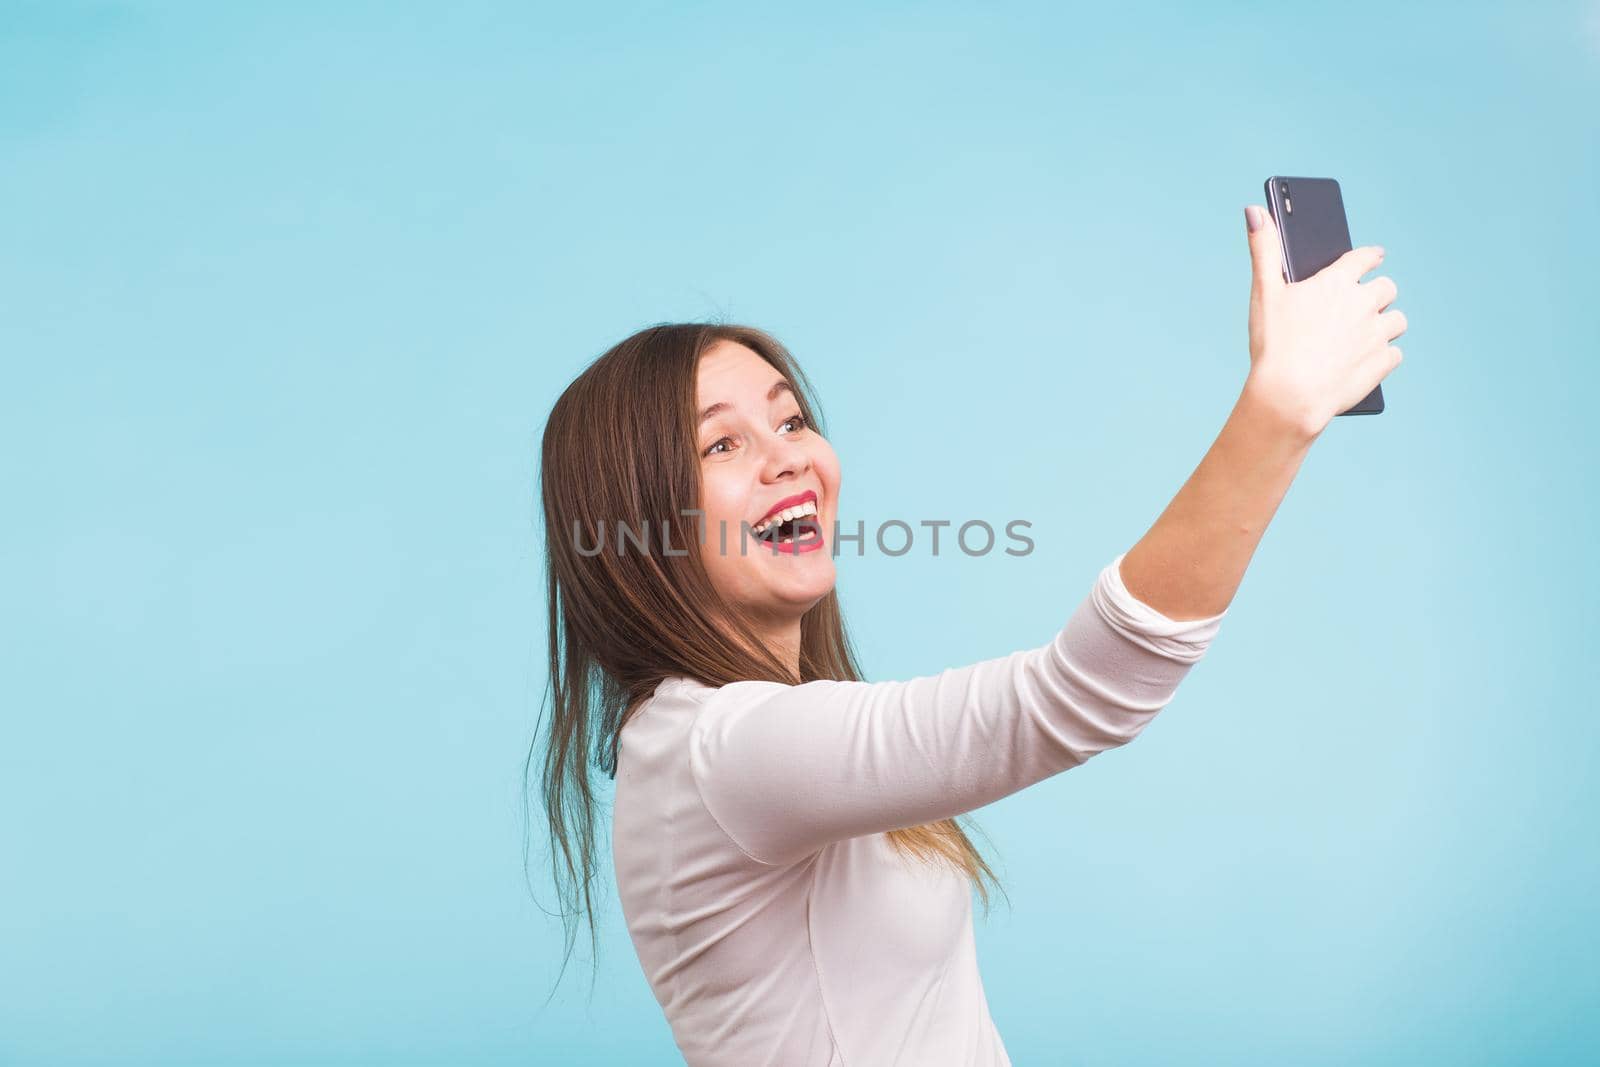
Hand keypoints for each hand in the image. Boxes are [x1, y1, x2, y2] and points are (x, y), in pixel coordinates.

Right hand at [1240, 204, 1406, 439]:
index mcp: (1336, 283)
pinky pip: (1394, 354)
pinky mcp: (1382, 363)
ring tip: (1367, 333)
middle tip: (1363, 304)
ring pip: (1398, 320)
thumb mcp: (1264, 293)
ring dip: (1386, 323)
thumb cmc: (1273, 344)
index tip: (1374, 257)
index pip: (1365, 257)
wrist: (1289, 397)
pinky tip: (1365, 360)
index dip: (1369, 256)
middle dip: (1378, 292)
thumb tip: (1254, 210)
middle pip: (1387, 287)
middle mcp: (1363, 304)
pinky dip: (1383, 356)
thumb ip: (1263, 250)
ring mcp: (1376, 334)